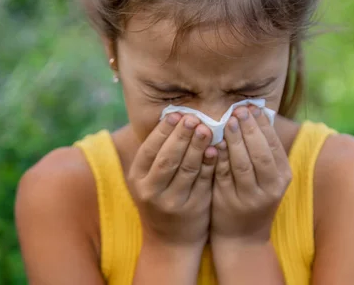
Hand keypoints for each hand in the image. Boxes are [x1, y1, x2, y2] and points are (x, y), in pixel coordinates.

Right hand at [127, 113, 216, 247]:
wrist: (170, 240)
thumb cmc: (162, 198)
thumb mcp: (151, 178)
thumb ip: (160, 153)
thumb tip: (175, 115)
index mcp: (137, 178)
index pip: (149, 150)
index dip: (163, 131)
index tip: (176, 114)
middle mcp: (151, 191)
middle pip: (168, 158)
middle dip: (181, 135)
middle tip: (194, 118)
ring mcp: (172, 201)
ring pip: (187, 169)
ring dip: (198, 146)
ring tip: (207, 128)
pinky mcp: (193, 208)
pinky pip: (203, 181)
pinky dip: (210, 164)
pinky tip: (216, 150)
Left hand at [210, 105, 291, 244]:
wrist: (243, 237)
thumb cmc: (253, 197)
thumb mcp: (266, 177)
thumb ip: (262, 150)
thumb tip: (256, 114)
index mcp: (282, 176)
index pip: (273, 146)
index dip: (262, 125)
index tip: (251, 108)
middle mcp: (270, 188)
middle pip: (260, 153)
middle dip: (249, 129)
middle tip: (238, 110)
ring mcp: (250, 197)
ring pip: (242, 164)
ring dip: (234, 140)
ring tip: (226, 122)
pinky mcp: (229, 202)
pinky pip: (224, 175)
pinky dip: (219, 157)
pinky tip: (214, 143)